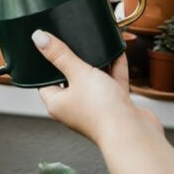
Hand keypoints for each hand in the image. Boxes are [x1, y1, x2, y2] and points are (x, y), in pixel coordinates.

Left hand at [31, 30, 161, 144]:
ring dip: (98, 64)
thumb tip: (39, 38)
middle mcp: (74, 107)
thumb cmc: (102, 112)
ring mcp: (95, 107)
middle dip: (75, 62)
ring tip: (97, 45)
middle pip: (71, 79)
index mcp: (57, 103)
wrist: (134, 134)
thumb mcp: (78, 74)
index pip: (45, 82)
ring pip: (94, 81)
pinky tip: (117, 53)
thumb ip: (60, 55)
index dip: (46, 66)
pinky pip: (113, 83)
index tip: (48, 49)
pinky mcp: (115, 106)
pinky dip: (115, 69)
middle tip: (74, 43)